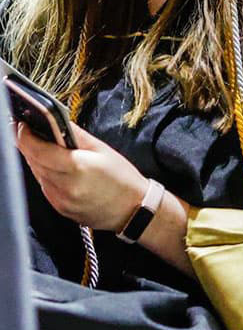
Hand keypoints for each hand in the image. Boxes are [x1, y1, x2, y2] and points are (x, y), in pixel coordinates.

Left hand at [16, 121, 147, 231]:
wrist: (132, 208)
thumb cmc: (122, 177)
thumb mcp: (102, 149)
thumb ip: (77, 135)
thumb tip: (57, 121)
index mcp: (76, 167)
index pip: (38, 150)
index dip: (26, 136)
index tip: (23, 125)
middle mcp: (64, 186)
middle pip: (34, 162)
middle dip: (30, 146)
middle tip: (32, 132)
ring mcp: (59, 199)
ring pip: (38, 175)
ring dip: (38, 160)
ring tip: (45, 148)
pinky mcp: (59, 208)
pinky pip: (45, 187)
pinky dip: (46, 174)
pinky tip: (56, 168)